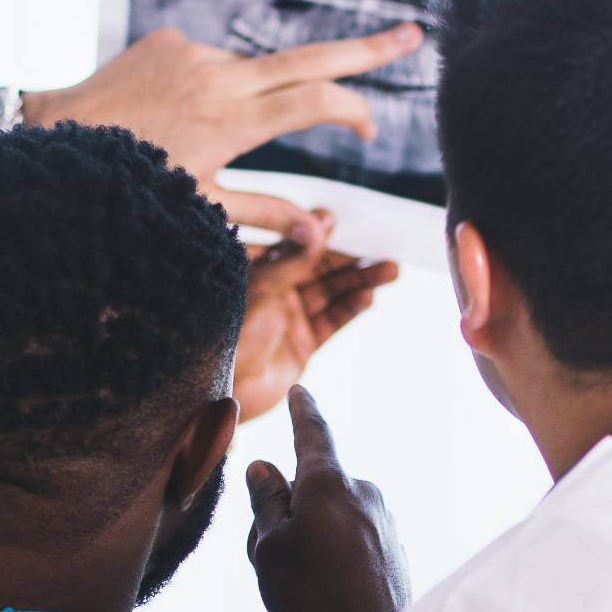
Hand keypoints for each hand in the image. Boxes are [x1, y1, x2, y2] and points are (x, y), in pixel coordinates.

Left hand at [20, 24, 424, 249]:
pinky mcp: (170, 39)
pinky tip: (173, 116)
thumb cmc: (128, 184)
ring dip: (252, 98)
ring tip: (194, 137)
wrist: (55, 135)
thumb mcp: (198, 208)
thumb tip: (322, 235)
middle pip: (310, 57)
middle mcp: (218, 78)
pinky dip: (212, 87)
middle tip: (414, 35)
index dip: (352, 110)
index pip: (314, 101)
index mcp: (230, 122)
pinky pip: (211, 62)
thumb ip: (264, 214)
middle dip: (367, 48)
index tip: (368, 129)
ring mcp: (194, 53)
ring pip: (252, 71)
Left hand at [233, 213, 400, 420]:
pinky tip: (368, 297)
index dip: (315, 232)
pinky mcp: (303, 343)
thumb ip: (292, 260)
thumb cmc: (227, 336)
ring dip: (360, 281)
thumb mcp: (260, 289)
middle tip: (380, 248)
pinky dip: (351, 308)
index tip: (336, 219)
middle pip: (319, 268)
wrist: (220, 392)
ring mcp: (290, 317)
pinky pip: (332, 321)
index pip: (292, 244)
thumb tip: (320, 226)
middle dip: (349, 259)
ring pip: (331, 293)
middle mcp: (274, 291)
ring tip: (390, 270)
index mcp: (255, 272)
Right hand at [246, 387, 409, 611]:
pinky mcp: (394, 549)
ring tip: (298, 584)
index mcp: (329, 482)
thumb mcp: (269, 546)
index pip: (312, 433)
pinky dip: (334, 557)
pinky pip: (352, 541)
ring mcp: (383, 521)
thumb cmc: (313, 593)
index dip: (302, 412)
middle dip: (287, 512)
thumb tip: (265, 466)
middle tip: (266, 556)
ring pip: (331, 519)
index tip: (301, 391)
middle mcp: (363, 492)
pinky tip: (330, 595)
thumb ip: (266, 502)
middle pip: (313, 489)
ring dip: (310, 538)